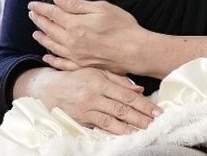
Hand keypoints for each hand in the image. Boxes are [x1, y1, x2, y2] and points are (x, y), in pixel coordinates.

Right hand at [13, 66, 158, 134]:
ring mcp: (86, 110)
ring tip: (144, 131)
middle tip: (156, 123)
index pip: (127, 95)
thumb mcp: (97, 72)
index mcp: (100, 82)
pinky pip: (100, 127)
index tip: (157, 111)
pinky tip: (125, 135)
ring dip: (130, 127)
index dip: (143, 104)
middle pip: (122, 109)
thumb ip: (119, 80)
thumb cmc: (77, 78)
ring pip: (112, 121)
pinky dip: (114, 132)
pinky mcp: (80, 121)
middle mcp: (94, 96)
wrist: (49, 89)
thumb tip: (139, 89)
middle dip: (141, 117)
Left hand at [28, 0, 147, 75]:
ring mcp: (75, 55)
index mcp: (75, 25)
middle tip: (32, 14)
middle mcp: (70, 41)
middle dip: (39, 20)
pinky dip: (52, 60)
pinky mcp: (82, 66)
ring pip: (52, 46)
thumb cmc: (122, 26)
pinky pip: (61, 63)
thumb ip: (77, 5)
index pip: (52, 14)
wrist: (134, 51)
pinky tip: (47, 56)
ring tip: (35, 33)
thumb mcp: (101, 8)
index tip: (32, 4)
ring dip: (42, 38)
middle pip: (50, 29)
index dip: (41, 8)